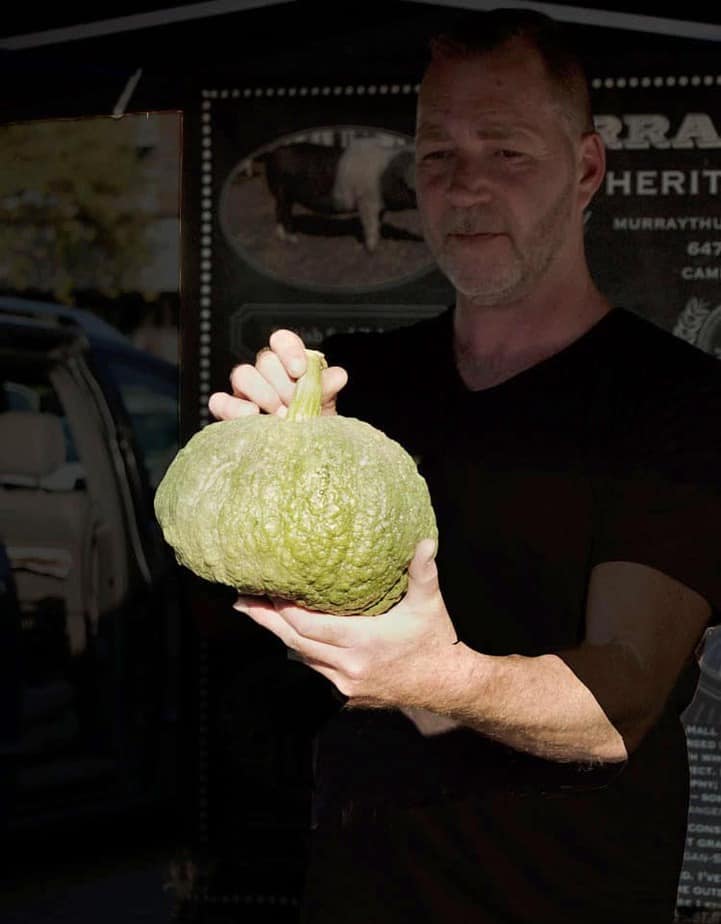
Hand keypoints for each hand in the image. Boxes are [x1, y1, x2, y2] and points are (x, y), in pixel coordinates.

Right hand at [208, 328, 347, 419]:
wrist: (302, 455)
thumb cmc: (312, 428)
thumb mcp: (324, 408)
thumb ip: (327, 389)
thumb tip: (337, 375)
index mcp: (289, 366)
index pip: (282, 341)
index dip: (289, 350)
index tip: (299, 371)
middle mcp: (266, 375)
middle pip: (266, 360)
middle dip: (281, 383)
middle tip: (293, 406)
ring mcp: (245, 392)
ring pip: (242, 374)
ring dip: (262, 394)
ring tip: (279, 416)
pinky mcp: (229, 412)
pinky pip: (219, 401)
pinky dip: (232, 407)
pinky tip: (251, 416)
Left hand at [233, 539, 466, 712]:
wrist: (446, 684)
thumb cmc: (435, 639)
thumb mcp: (429, 603)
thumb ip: (424, 571)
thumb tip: (426, 541)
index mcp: (362, 642)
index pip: (307, 626)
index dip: (282, 610)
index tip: (265, 589)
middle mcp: (347, 665)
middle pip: (294, 642)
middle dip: (265, 620)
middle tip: (241, 599)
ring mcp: (345, 683)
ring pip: (301, 657)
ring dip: (280, 635)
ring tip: (257, 612)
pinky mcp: (347, 692)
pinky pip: (315, 668)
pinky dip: (300, 650)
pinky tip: (290, 635)